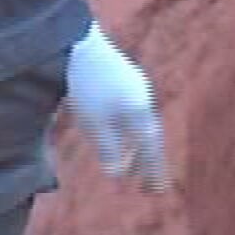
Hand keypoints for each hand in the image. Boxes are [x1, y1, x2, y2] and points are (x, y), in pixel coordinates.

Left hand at [59, 28, 166, 187]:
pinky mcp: (122, 76)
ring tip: (135, 163)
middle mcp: (143, 99)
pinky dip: (131, 129)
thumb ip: (109, 148)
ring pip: (141, 123)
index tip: (156, 191)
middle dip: (149, 162)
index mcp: (139, 112)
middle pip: (149, 136)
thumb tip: (118, 173)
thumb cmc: (86, 85)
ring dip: (139, 146)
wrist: (78, 42)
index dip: (153, 171)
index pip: (150, 149)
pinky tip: (122, 132)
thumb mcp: (95, 123)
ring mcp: (134, 85)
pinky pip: (133, 111)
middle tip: (150, 185)